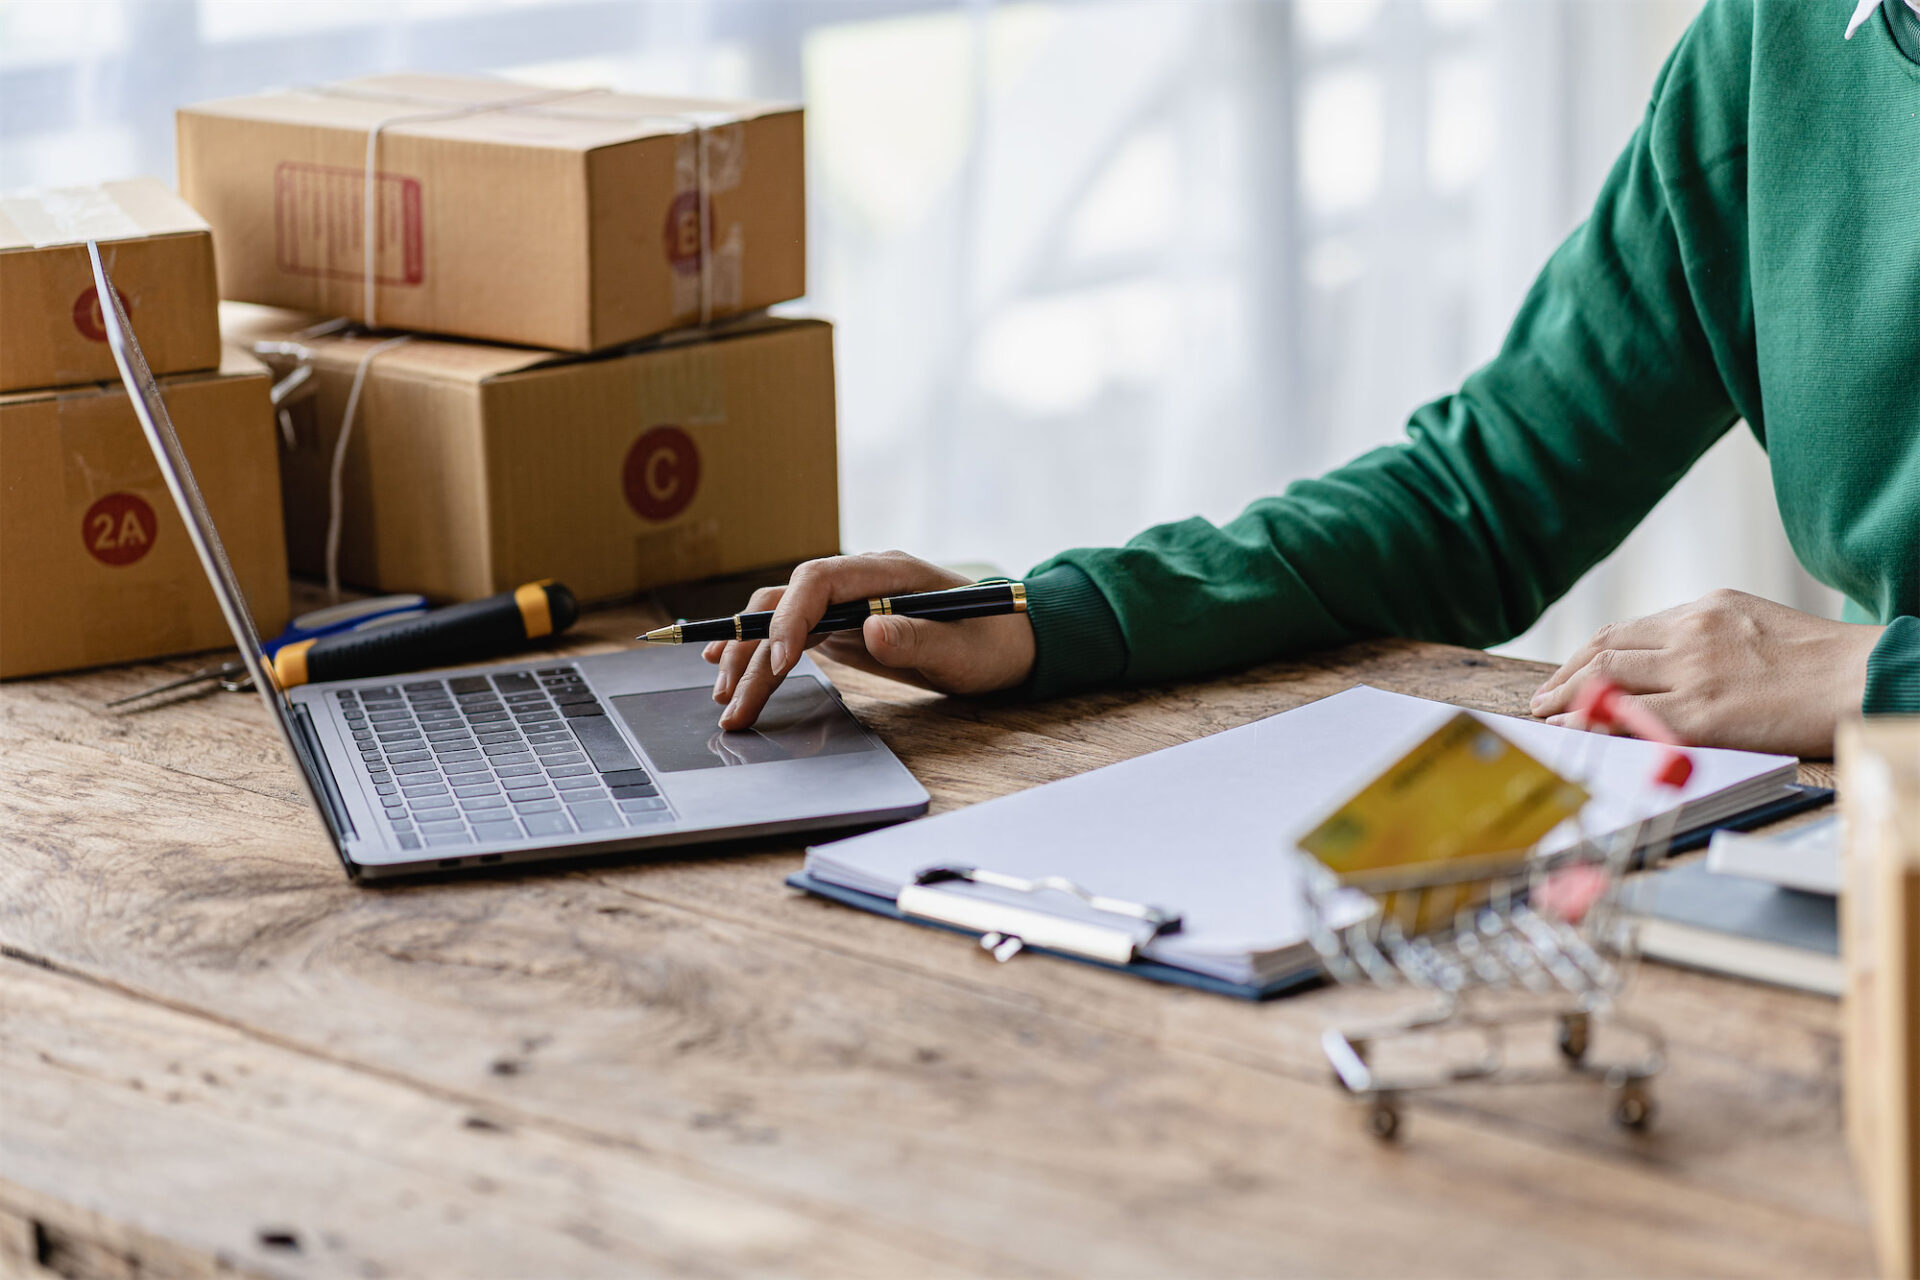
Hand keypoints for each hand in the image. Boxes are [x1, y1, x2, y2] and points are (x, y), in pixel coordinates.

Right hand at [704, 551, 1036, 729]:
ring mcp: (848, 602)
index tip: (778, 660)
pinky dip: (762, 654)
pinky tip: (733, 670)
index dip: (791, 616)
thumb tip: (870, 629)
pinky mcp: (844, 626)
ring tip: (725, 698)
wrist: (1010, 644)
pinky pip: (793, 635)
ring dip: (749, 656)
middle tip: (733, 700)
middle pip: (788, 602)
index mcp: (888, 572)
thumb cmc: (993, 642)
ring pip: (781, 619)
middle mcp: (859, 580)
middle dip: (754, 649)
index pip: (819, 579)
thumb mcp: (964, 649)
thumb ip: (919, 639)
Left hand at [1529, 588, 1882, 755]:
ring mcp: (1693, 673)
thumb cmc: (1821, 660)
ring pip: (1606, 680)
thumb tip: (1669, 660)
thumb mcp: (1757, 623)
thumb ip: (1709, 636)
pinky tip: (1573, 733)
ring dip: (1566, 699)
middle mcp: (1690, 633)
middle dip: (1563, 677)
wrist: (1864, 676)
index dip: (1586, 655)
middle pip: (1603, 652)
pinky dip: (1590, 724)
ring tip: (1546, 716)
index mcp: (1704, 608)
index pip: (1625, 631)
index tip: (1567, 672)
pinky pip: (1629, 719)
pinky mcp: (1703, 714)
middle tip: (1541, 699)